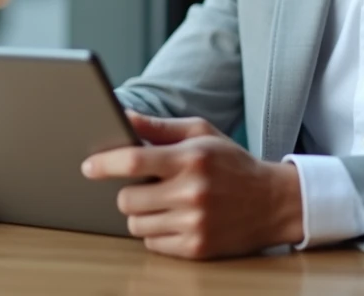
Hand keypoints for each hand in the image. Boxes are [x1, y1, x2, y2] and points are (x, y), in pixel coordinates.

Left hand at [82, 111, 303, 258]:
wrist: (274, 202)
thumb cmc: (233, 164)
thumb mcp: (201, 134)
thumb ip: (159, 127)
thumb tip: (123, 116)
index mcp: (191, 158)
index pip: (133, 160)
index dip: (104, 163)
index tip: (89, 166)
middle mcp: (191, 192)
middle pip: (127, 199)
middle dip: (129, 192)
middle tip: (147, 185)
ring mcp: (194, 223)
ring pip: (135, 224)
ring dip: (142, 213)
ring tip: (165, 202)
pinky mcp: (196, 248)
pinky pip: (152, 243)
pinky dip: (157, 232)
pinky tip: (176, 219)